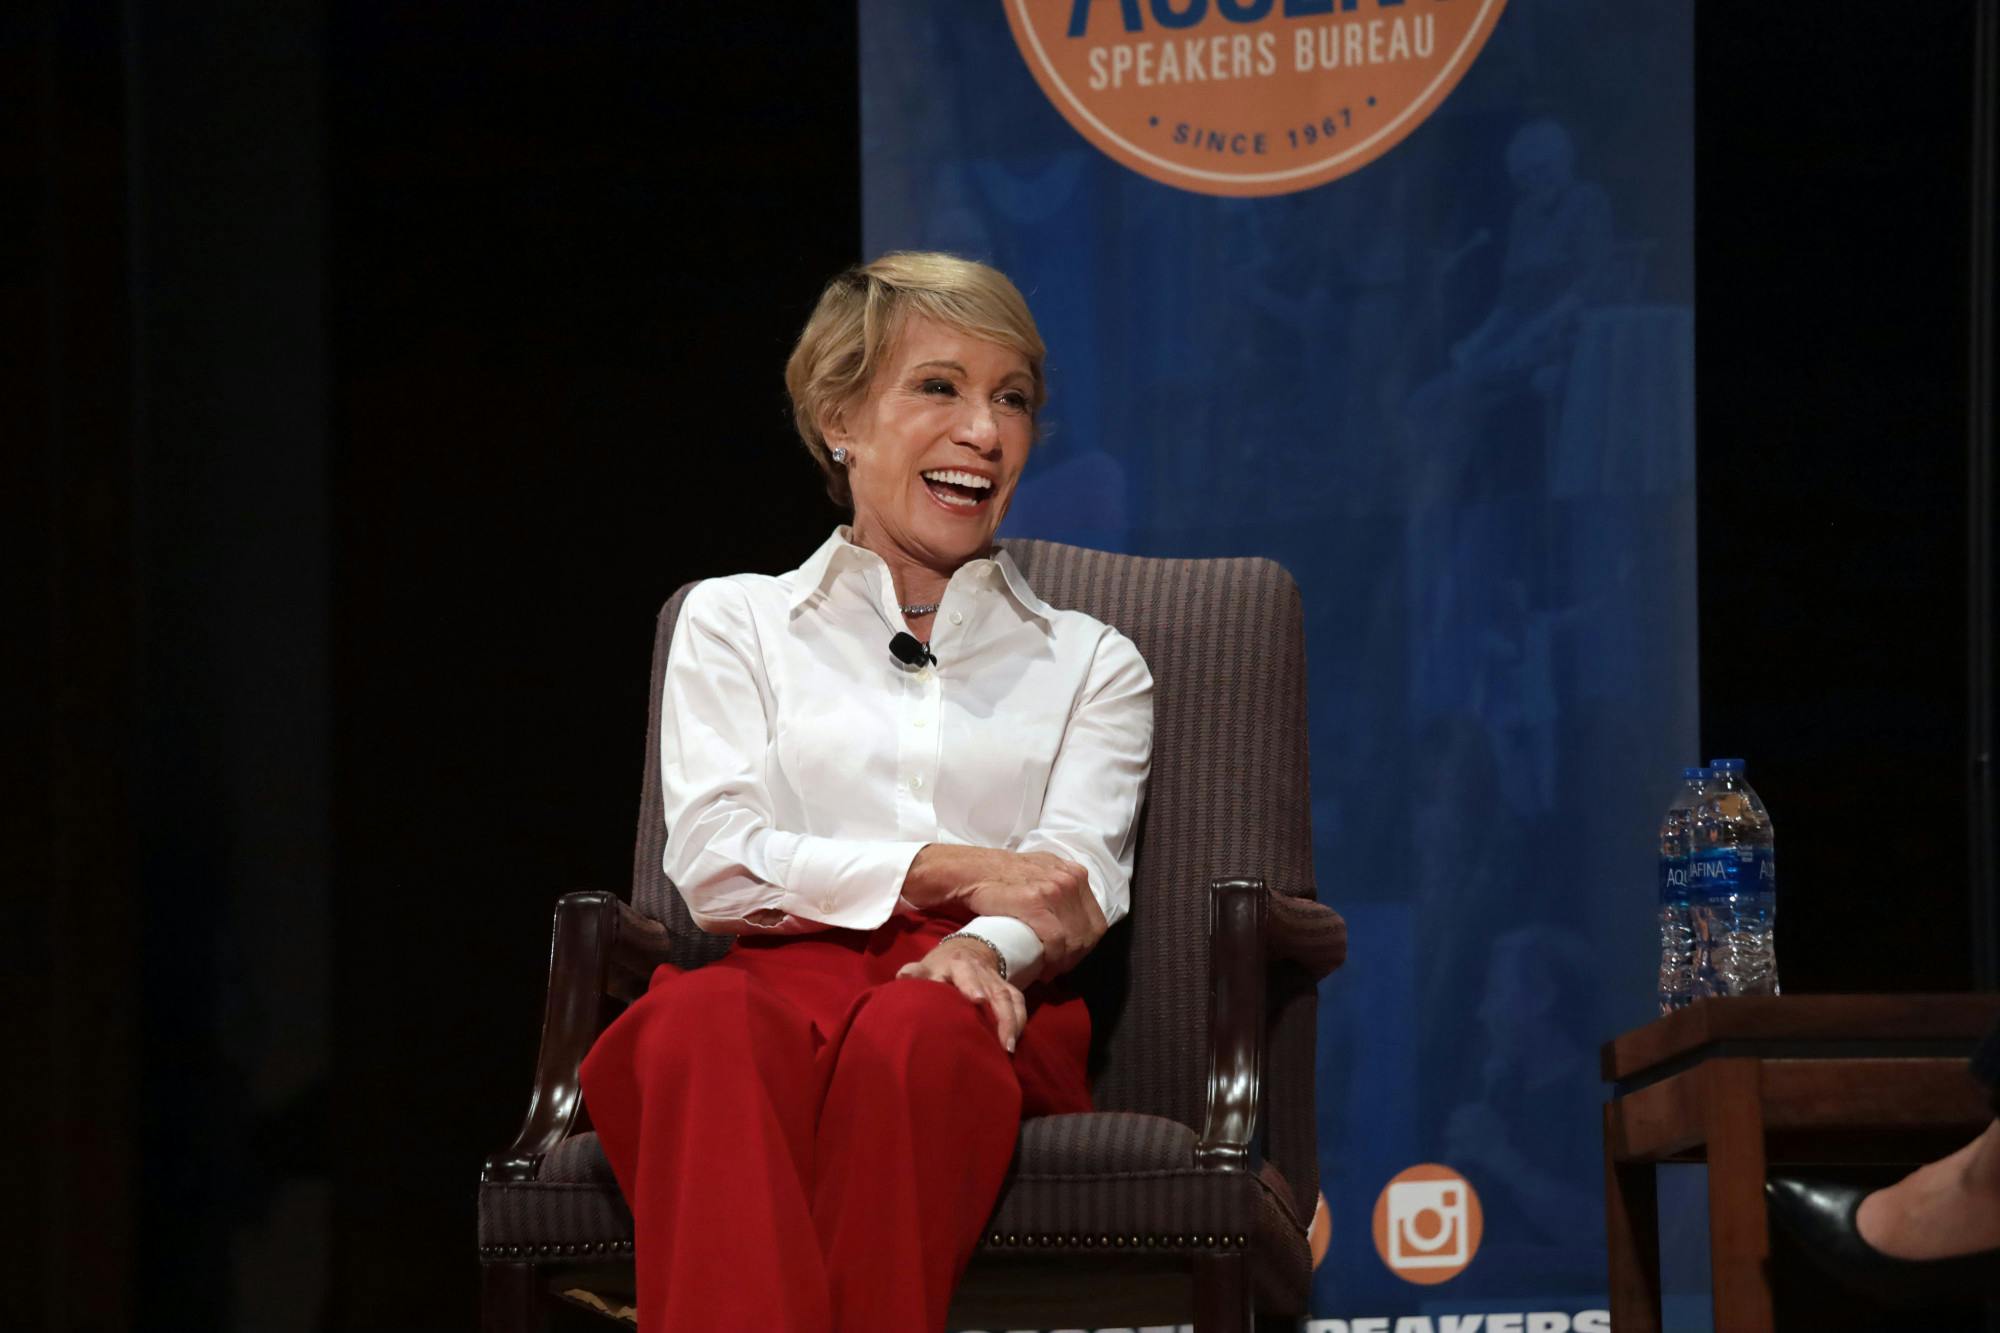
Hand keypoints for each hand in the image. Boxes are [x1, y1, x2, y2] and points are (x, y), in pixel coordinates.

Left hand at [897, 936, 1024, 1051]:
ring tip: (1008, 1048)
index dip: (972, 986)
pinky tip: (1015, 1042)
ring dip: (1012, 1023)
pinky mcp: (1007, 989)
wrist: (965, 951)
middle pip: (995, 991)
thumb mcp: (926, 967)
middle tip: (1003, 1041)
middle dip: (1002, 1015)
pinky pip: (1018, 1003)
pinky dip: (1019, 1021)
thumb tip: (903, 976)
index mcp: (958, 964)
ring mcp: (997, 981)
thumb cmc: (940, 967)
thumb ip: (915, 973)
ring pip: (1009, 999)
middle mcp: (982, 972)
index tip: (977, 1000)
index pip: (967, 974)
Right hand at [904, 846, 1106, 976]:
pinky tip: (1042, 968)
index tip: (1069, 958)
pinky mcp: (1037, 901)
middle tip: (1058, 969)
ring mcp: (1055, 888)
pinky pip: (1056, 940)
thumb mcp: (1042, 872)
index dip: (1085, 945)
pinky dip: (1051, 959)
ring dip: (1063, 962)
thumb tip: (1072, 914)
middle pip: (1089, 932)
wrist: (972, 871)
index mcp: (1074, 873)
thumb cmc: (1003, 877)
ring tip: (1049, 971)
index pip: (1095, 921)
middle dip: (1076, 957)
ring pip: (1075, 939)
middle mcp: (1070, 879)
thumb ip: (1059, 887)